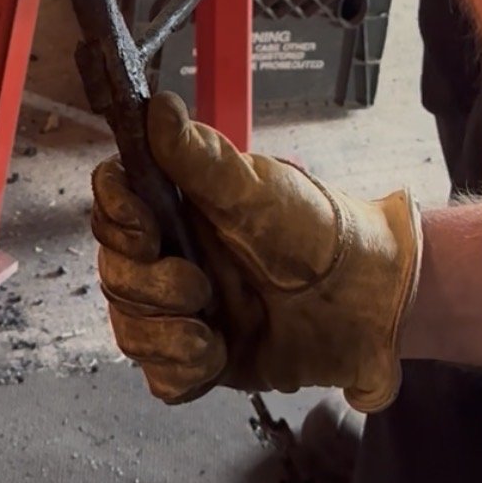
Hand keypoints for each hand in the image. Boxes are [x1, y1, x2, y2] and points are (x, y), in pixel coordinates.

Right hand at [91, 93, 420, 410]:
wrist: (367, 304)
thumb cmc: (316, 230)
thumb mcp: (260, 192)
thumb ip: (202, 158)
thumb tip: (157, 106)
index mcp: (178, 202)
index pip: (115, 199)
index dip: (116, 214)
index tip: (144, 230)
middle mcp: (171, 251)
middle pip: (115, 271)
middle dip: (149, 287)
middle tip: (199, 287)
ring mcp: (182, 307)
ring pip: (129, 328)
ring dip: (163, 337)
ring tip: (209, 335)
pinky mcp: (199, 358)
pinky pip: (159, 376)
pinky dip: (181, 372)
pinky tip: (216, 356)